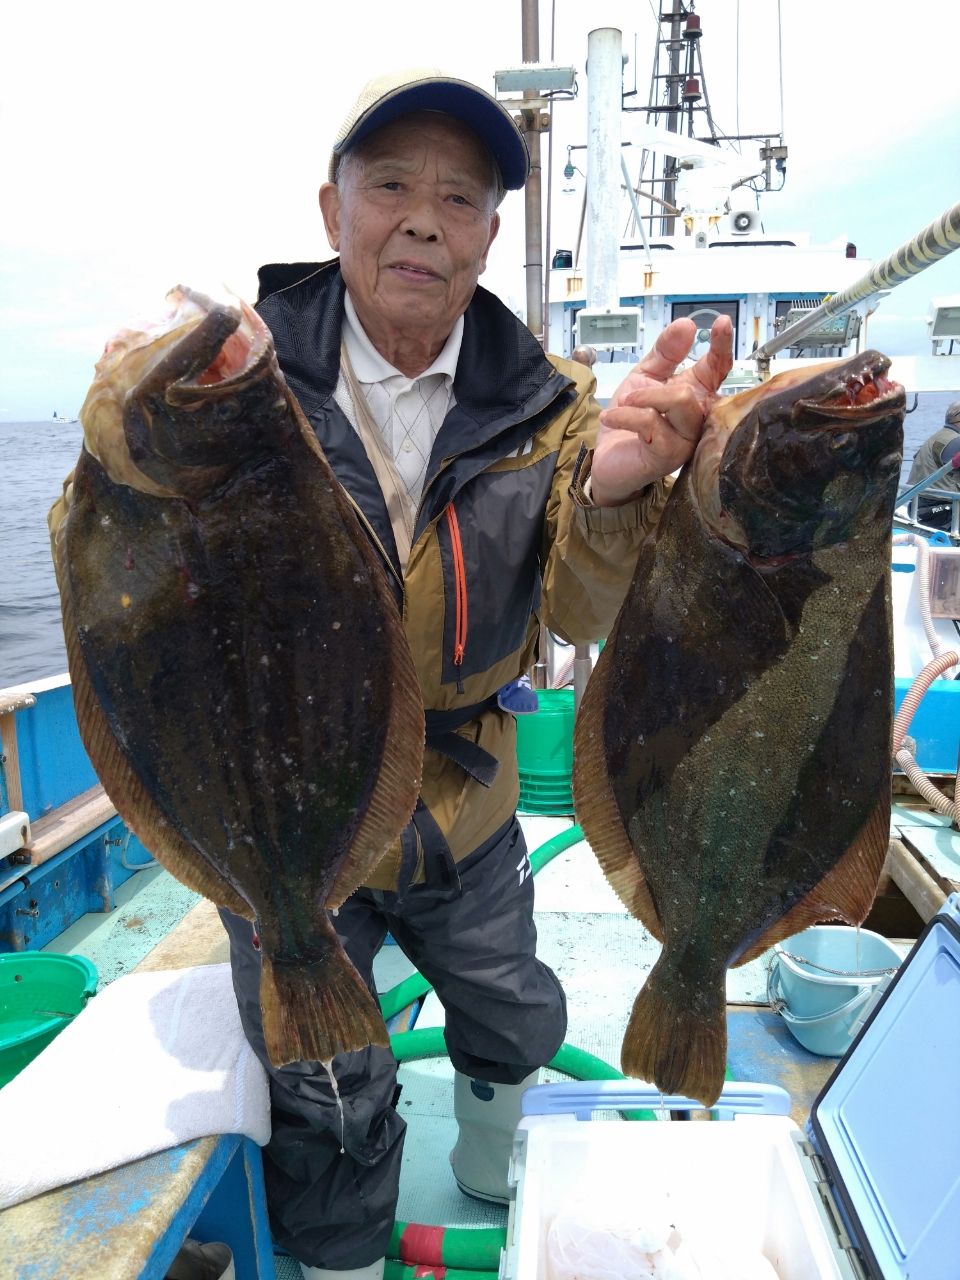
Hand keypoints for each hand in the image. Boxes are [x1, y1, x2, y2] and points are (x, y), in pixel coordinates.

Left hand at [589, 316, 733, 506]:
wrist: (606, 459)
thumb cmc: (629, 421)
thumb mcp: (644, 377)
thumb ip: (665, 352)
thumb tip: (686, 325)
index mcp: (696, 394)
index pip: (718, 367)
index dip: (721, 345)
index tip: (721, 322)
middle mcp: (697, 418)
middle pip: (695, 388)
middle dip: (657, 387)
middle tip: (632, 393)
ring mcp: (686, 439)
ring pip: (679, 402)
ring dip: (644, 398)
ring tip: (624, 405)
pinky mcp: (668, 455)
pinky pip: (651, 422)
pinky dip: (625, 415)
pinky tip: (612, 418)